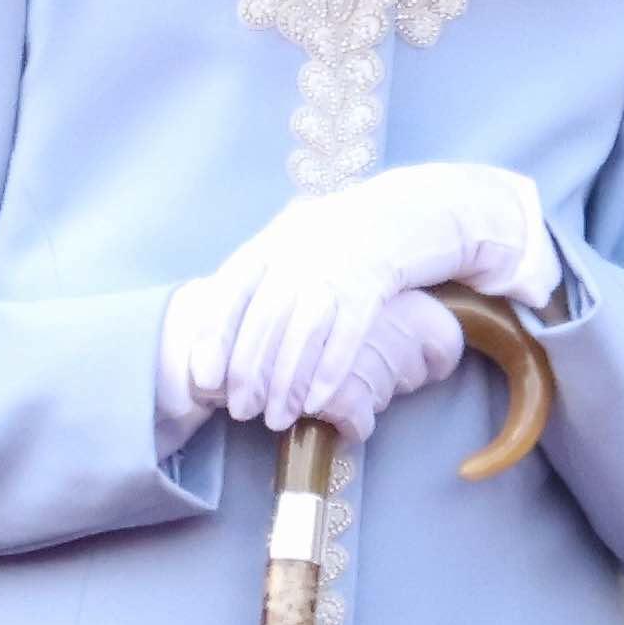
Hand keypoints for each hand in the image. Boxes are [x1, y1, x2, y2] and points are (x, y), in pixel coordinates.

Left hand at [215, 164, 552, 430]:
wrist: (419, 206)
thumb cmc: (353, 235)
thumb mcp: (303, 240)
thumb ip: (266, 273)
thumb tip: (223, 328)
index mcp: (276, 239)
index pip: (229, 291)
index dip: (213, 338)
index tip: (204, 379)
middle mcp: (301, 250)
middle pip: (264, 320)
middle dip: (249, 373)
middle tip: (242, 411)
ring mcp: (339, 264)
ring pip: (302, 332)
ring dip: (286, 382)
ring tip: (277, 418)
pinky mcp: (376, 280)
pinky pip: (346, 333)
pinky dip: (329, 370)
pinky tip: (318, 401)